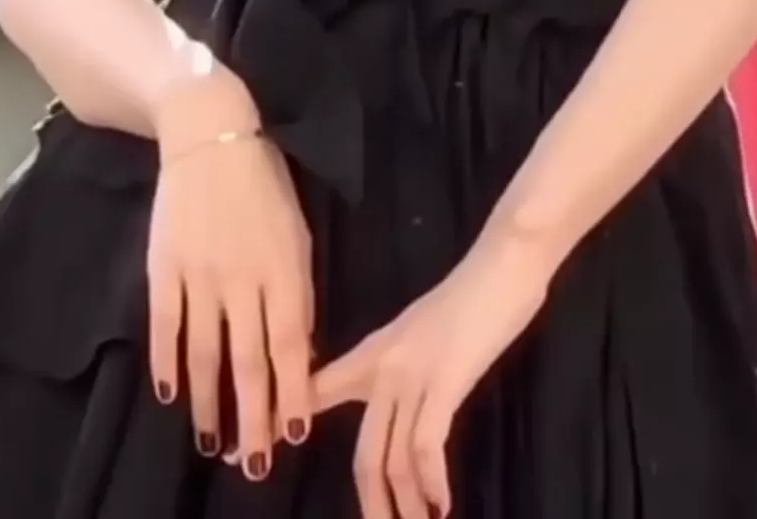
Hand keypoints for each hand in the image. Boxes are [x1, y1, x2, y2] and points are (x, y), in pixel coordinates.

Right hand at [147, 66, 313, 482]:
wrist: (211, 134)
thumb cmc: (265, 185)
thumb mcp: (297, 233)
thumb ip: (296, 291)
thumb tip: (296, 351)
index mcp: (284, 268)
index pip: (291, 346)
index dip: (292, 394)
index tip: (293, 435)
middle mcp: (244, 278)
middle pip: (250, 361)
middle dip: (255, 418)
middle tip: (255, 465)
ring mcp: (201, 274)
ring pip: (205, 354)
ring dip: (210, 403)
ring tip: (214, 443)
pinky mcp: (165, 266)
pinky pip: (165, 325)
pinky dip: (167, 363)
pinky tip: (169, 395)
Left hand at [311, 225, 551, 518]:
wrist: (504, 261)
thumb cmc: (474, 292)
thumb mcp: (423, 329)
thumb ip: (402, 362)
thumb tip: (395, 396)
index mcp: (375, 351)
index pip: (317, 390)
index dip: (285, 423)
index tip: (253, 452)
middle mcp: (385, 367)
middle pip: (363, 450)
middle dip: (370, 500)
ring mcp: (413, 375)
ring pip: (393, 457)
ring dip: (404, 503)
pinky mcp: (445, 381)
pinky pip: (425, 445)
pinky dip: (431, 482)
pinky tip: (440, 504)